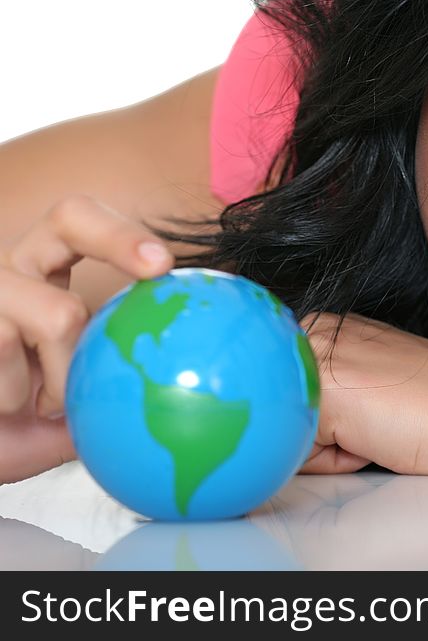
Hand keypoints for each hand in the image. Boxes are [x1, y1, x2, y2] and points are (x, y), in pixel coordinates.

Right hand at [0, 195, 172, 482]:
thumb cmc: (19, 428)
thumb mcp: (77, 406)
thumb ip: (119, 385)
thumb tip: (191, 390)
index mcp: (44, 272)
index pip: (82, 224)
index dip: (123, 235)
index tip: (165, 265)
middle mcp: (13, 268)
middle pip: (71, 218)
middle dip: (123, 238)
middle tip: (158, 267)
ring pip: (59, 313)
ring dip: (64, 376)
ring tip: (41, 404)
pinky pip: (8, 350)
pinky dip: (18, 394)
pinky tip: (7, 408)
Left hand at [298, 312, 427, 474]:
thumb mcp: (374, 385)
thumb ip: (331, 395)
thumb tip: (287, 426)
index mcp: (327, 328)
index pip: (292, 397)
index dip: (330, 424)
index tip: (374, 413)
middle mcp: (314, 331)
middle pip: (284, 412)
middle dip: (321, 436)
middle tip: (377, 424)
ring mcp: (315, 356)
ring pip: (288, 432)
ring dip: (327, 448)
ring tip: (377, 430)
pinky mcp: (323, 391)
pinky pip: (300, 452)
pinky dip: (333, 460)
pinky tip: (373, 439)